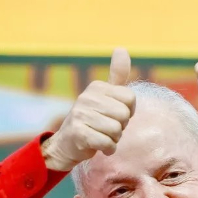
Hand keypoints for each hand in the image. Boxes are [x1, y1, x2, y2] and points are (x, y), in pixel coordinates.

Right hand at [41, 48, 135, 170]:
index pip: (131, 98)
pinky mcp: (77, 132)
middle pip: (125, 115)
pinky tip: (99, 146)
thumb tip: (121, 48)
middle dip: (120, 127)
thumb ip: (117, 76)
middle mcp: (86, 97)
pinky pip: (107, 143)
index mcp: (97, 86)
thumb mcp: (105, 97)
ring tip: (101, 136)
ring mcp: (80, 114)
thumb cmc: (92, 121)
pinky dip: (108, 149)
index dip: (128, 112)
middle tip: (106, 128)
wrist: (67, 145)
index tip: (113, 115)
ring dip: (114, 139)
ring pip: (116, 130)